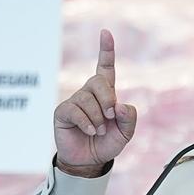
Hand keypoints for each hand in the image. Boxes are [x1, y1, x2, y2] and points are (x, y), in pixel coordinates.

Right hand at [53, 29, 137, 172]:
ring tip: (99, 131)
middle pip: (99, 81)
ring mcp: (75, 101)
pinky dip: (87, 123)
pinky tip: (91, 132)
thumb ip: (129, 118)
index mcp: (105, 93)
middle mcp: (89, 93)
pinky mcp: (63, 112)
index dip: (106, 50)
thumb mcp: (126, 132)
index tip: (105, 32)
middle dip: (108, 99)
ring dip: (98, 118)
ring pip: (88, 99)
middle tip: (111, 116)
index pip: (105, 67)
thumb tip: (119, 106)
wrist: (89, 161)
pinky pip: (76, 110)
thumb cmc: (107, 143)